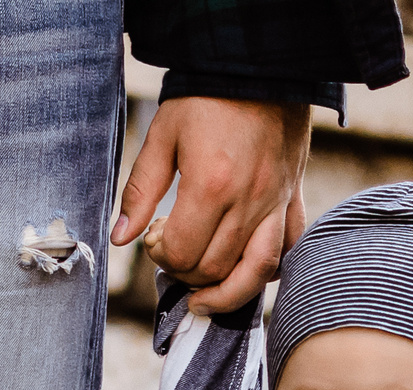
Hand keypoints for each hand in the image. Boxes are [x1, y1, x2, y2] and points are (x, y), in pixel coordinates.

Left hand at [114, 97, 310, 311]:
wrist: (260, 67)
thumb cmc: (206, 97)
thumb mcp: (163, 135)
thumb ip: (141, 189)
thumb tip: (121, 237)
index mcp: (211, 186)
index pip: (182, 251)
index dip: (158, 255)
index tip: (152, 237)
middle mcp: (247, 202)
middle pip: (214, 269)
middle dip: (185, 273)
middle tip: (171, 254)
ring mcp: (275, 204)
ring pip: (256, 273)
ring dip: (226, 293)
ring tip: (203, 299)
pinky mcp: (292, 198)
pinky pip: (287, 250)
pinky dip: (268, 270)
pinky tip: (245, 271)